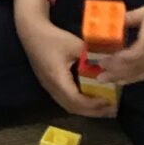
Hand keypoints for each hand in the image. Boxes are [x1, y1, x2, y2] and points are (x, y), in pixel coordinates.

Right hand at [14, 0, 117, 117]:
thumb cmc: (53, 38)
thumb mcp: (75, 44)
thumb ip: (92, 56)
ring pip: (68, 106)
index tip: (110, 102)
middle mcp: (52, 87)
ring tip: (104, 109)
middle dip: (93, 112)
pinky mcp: (50, 85)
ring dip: (86, 110)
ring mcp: (49, 87)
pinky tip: (90, 100)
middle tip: (112, 111)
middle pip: (73, 108)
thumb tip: (111, 65)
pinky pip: (65, 101)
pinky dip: (80, 104)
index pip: (76, 100)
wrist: (31, 33)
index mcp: (57, 79)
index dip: (93, 104)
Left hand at [97, 0, 143, 84]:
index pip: (132, 55)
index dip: (116, 61)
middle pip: (136, 68)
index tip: (101, 60)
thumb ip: (129, 18)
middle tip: (98, 77)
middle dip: (116, 74)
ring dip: (125, 78)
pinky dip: (138, 76)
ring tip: (110, 82)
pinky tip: (128, 78)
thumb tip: (109, 23)